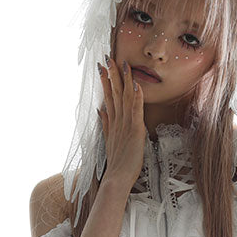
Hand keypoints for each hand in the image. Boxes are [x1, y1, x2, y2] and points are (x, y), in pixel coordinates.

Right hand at [97, 55, 145, 186]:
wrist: (117, 179)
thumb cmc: (116, 164)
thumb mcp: (109, 141)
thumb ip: (106, 124)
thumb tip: (100, 110)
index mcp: (112, 122)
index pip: (108, 97)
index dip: (105, 81)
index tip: (102, 67)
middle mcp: (117, 120)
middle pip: (113, 93)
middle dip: (111, 74)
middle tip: (108, 57)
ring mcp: (125, 125)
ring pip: (123, 97)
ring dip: (123, 79)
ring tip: (122, 63)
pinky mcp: (135, 130)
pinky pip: (135, 110)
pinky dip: (136, 97)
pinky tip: (135, 84)